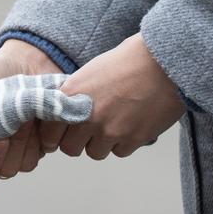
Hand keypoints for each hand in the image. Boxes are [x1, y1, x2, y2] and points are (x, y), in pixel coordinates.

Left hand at [59, 34, 183, 158]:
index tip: (60, 135)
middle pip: (70, 148)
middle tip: (88, 130)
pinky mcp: (132, 139)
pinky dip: (123, 142)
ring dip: (101, 143)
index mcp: (72, 95)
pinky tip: (130, 123)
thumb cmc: (128, 60)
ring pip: (95, 152)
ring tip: (113, 122)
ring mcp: (110, 130)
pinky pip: (119, 152)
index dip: (53, 136)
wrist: (163, 62)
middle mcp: (87, 116)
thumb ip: (75, 95)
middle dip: (77, 141)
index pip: (49, 132)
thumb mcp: (91, 71)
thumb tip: (65, 111)